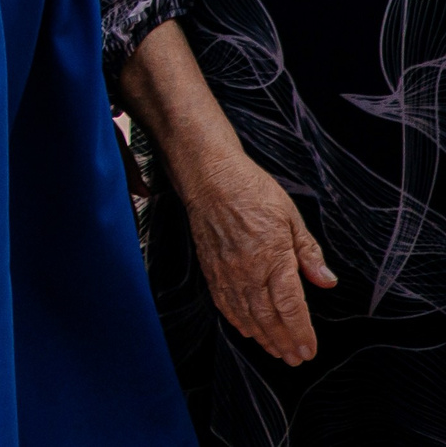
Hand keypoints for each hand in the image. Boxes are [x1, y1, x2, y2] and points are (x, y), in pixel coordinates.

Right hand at [180, 148, 336, 365]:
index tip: (309, 349)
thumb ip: (308, 252)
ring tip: (275, 351)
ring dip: (262, 337)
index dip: (301, 332)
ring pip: (245, 314)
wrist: (209, 177)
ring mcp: (226, 271)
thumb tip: (327, 281)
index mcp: (273, 257)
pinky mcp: (210, 267)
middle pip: (268, 317)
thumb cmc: (252, 191)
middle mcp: (248, 270)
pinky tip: (245, 330)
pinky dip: (235, 320)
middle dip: (284, 341)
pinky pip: (223, 302)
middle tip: (295, 359)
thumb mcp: (291, 217)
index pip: (291, 306)